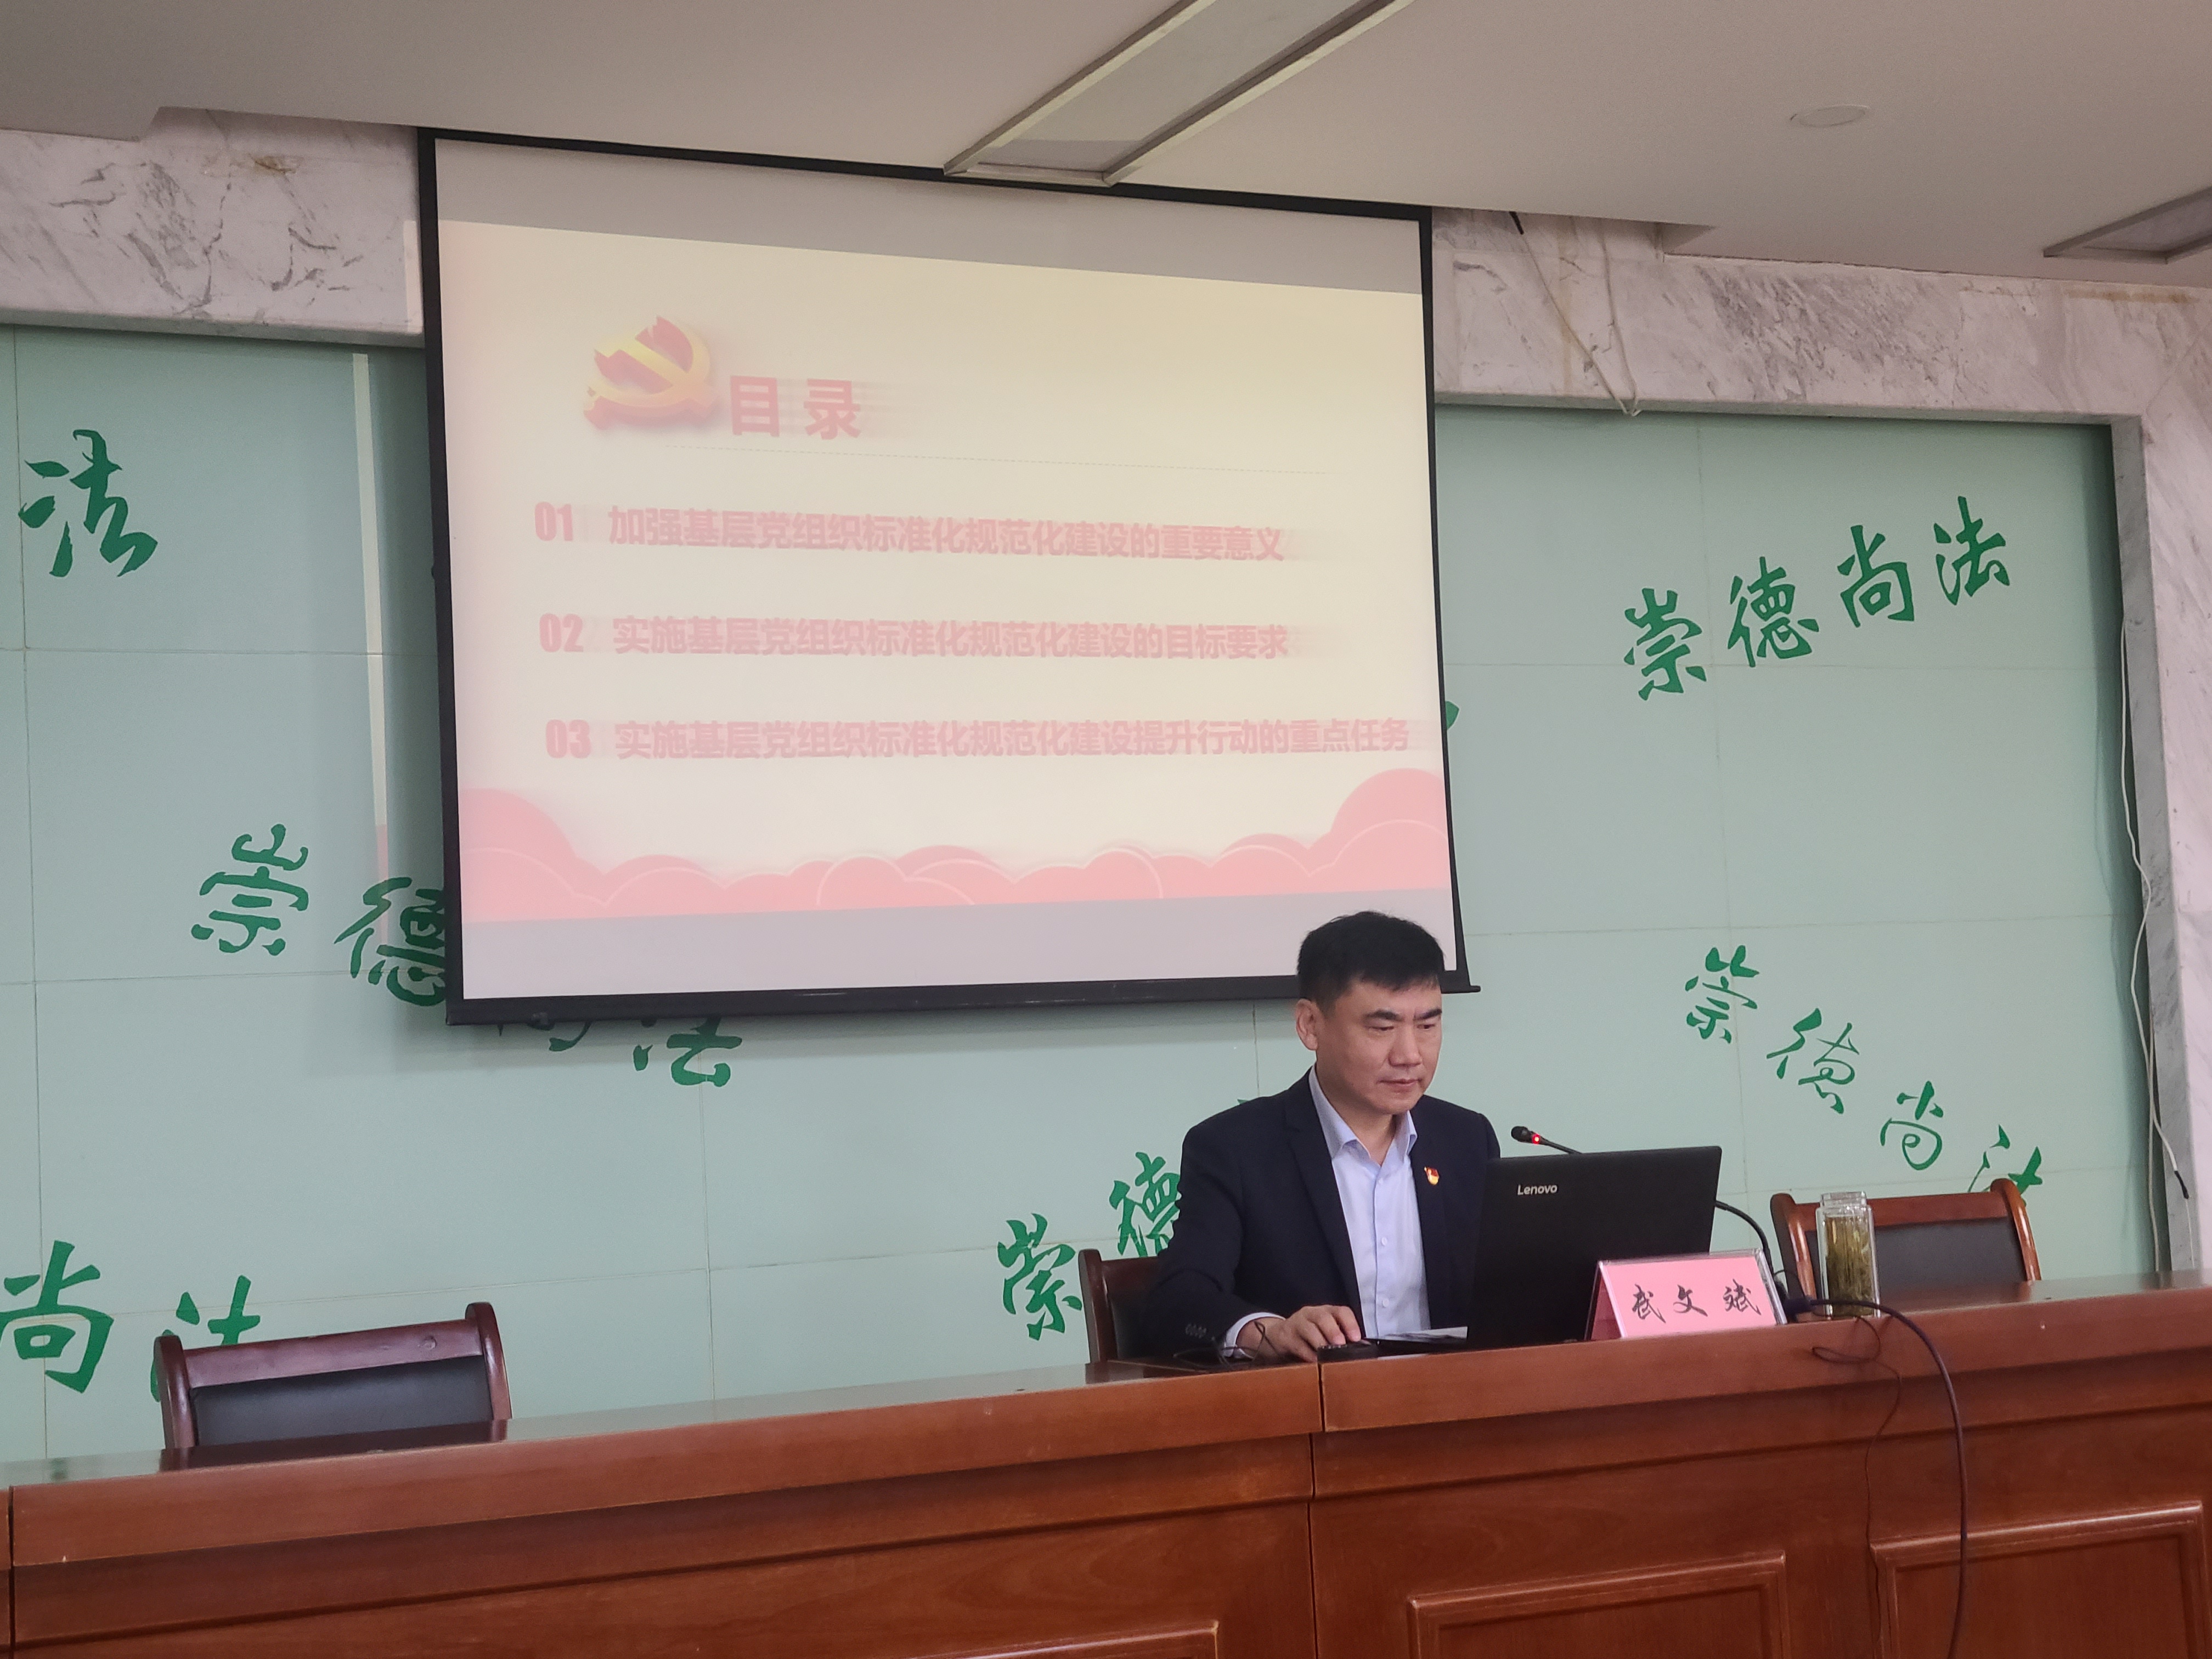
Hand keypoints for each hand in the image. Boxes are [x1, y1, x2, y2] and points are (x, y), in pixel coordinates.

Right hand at [1240, 1305, 1361, 1361]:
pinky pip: (1297, 1344)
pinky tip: (1314, 1361)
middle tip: (1340, 1344)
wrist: (1281, 1336)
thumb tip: (1361, 1350)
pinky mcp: (1286, 1335)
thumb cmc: (1310, 1335)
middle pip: (1323, 1317)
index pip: (1341, 1311)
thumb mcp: (1326, 1332)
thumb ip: (1342, 1337)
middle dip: (1333, 1331)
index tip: (1356, 1338)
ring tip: (1327, 1355)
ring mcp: (1297, 1323)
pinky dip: (1307, 1354)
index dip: (1350, 1323)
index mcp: (1326, 1312)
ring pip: (1309, 1328)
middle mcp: (1312, 1314)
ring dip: (1320, 1342)